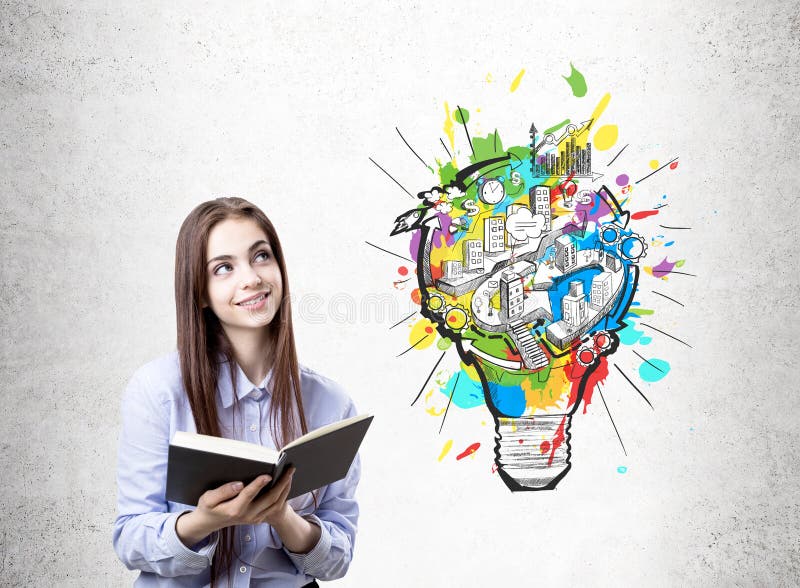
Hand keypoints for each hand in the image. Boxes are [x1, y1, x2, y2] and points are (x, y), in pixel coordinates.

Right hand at [176, 467, 294, 546]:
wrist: (210, 522)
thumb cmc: (209, 507)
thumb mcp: (208, 499)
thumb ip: (222, 491)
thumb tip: (239, 484)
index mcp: (234, 510)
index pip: (249, 495)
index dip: (259, 484)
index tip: (268, 474)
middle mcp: (247, 515)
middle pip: (269, 499)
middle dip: (282, 483)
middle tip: (290, 469)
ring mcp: (254, 518)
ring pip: (276, 504)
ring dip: (285, 489)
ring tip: (290, 474)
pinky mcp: (258, 518)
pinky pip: (274, 507)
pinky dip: (282, 495)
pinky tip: (285, 483)